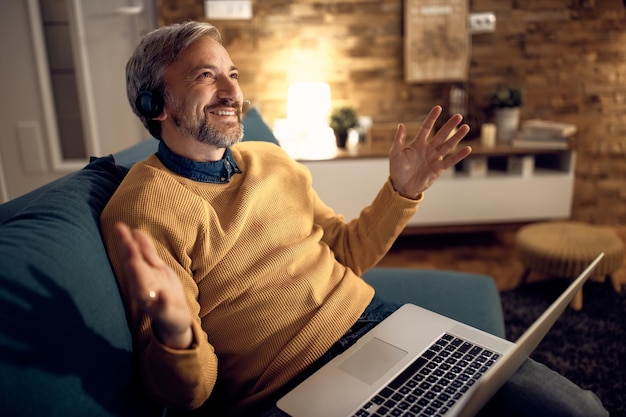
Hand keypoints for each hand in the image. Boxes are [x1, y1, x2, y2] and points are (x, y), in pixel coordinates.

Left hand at [115, 222, 192, 348]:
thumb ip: (165, 305)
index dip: (135, 266)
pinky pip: (148, 254)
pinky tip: (138, 232)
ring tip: (121, 227)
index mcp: (144, 294)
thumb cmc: (171, 318)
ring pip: (137, 255)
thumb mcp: (170, 315)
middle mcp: (142, 282)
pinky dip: (143, 243)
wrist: (174, 316)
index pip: (138, 278)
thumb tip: (162, 296)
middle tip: (119, 231)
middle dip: (127, 247)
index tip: (131, 256)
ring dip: (129, 241)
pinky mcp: (156, 270)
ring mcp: (148, 274)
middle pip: (133, 262)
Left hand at [389, 105, 471, 198]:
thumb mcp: (395, 154)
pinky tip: (468, 148)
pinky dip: (459, 155)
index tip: (438, 108)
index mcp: (418, 144)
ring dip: (457, 136)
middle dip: (449, 125)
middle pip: (441, 135)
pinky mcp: (439, 169)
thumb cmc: (397, 170)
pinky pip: (451, 161)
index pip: (426, 128)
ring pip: (448, 145)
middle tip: (458, 116)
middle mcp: (428, 149)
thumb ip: (399, 140)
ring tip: (466, 127)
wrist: (402, 186)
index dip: (432, 118)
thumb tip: (401, 124)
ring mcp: (435, 158)